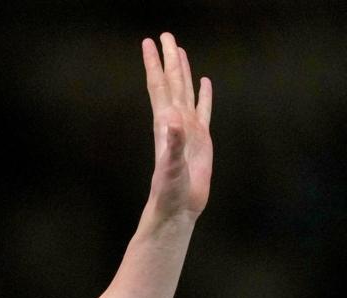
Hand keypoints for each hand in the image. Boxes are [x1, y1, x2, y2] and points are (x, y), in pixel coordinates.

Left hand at [142, 33, 212, 222]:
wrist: (177, 207)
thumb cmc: (170, 190)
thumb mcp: (170, 167)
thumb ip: (173, 144)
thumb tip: (174, 120)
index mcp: (166, 124)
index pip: (159, 86)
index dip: (154, 64)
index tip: (149, 42)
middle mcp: (175, 122)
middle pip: (171, 83)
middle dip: (168, 59)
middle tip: (165, 34)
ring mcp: (189, 129)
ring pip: (185, 92)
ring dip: (182, 71)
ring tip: (180, 51)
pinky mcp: (201, 138)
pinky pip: (203, 109)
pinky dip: (204, 94)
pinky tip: (204, 82)